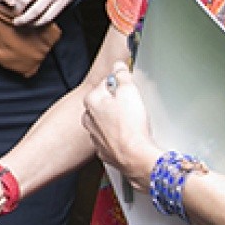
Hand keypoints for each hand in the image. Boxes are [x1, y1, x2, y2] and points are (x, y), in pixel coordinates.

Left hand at [81, 62, 159, 190]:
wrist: (136, 157)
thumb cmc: (131, 127)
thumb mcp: (129, 91)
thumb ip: (122, 75)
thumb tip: (118, 67)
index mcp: (91, 101)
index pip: (105, 83)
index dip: (120, 83)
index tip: (128, 86)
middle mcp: (88, 119)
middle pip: (104, 103)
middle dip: (117, 102)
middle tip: (132, 105)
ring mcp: (95, 136)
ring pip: (106, 121)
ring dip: (117, 119)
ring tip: (133, 121)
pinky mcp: (104, 150)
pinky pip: (110, 138)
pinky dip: (119, 136)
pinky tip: (130, 135)